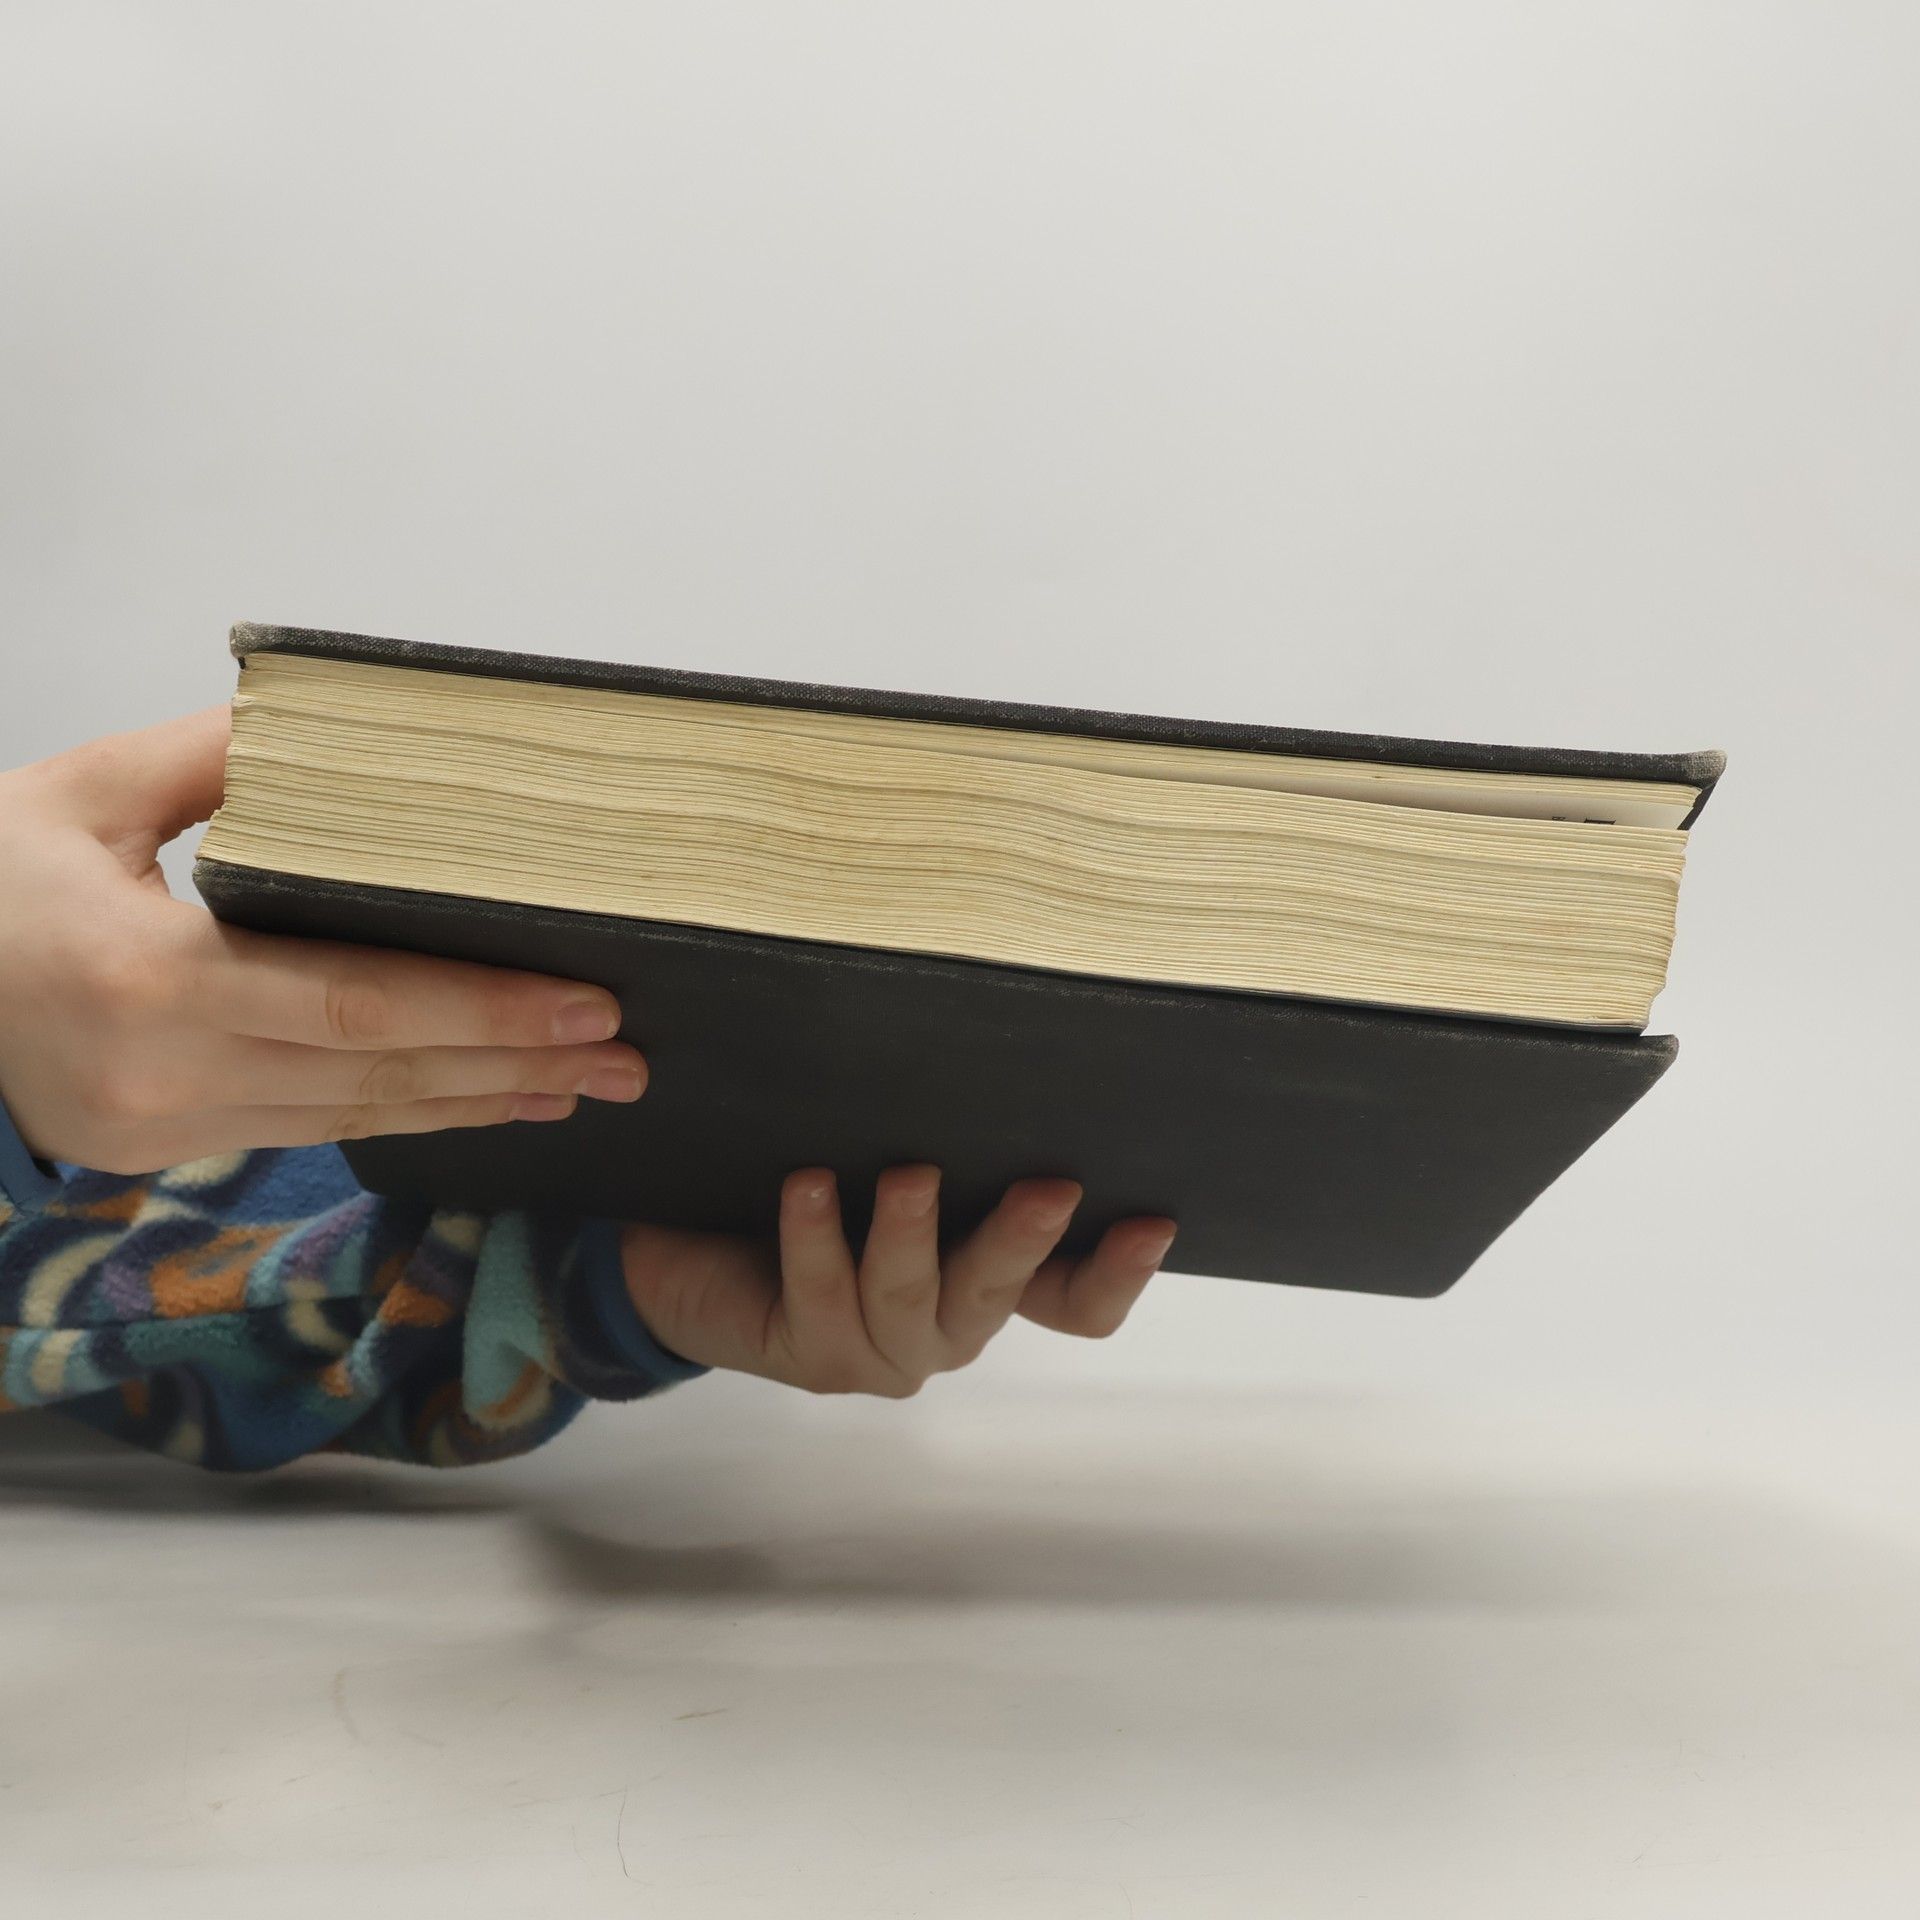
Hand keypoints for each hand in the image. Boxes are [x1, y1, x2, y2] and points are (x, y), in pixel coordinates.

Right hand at [0, 708, 648, 1172]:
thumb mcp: (83, 792)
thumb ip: (214, 756)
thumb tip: (333, 721)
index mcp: (146, 976)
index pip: (359, 1004)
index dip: (483, 1010)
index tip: (587, 1004)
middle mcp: (163, 1071)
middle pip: (381, 1074)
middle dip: (515, 1065)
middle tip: (630, 1057)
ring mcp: (162, 1124)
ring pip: (358, 1116)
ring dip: (477, 1101)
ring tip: (582, 1086)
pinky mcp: (163, 1146)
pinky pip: (312, 1127)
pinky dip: (405, 1114)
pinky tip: (477, 1102)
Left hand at [623, 1163, 1175, 1391]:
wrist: (696, 1251)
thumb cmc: (815, 1185)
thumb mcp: (889, 1153)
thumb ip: (948, 1132)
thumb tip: (991, 1034)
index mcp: (986, 1280)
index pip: (1074, 1301)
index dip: (1118, 1273)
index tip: (1154, 1219)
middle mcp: (947, 1325)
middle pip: (1000, 1296)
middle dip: (1024, 1241)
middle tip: (1051, 1188)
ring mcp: (881, 1349)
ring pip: (909, 1299)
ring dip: (911, 1236)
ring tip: (908, 1177)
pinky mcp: (811, 1352)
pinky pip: (819, 1293)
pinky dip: (814, 1237)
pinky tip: (806, 1184)